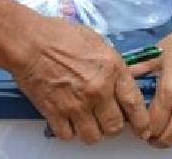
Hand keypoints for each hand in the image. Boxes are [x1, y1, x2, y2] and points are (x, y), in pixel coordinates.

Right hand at [12, 17, 150, 143]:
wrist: (28, 41)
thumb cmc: (59, 35)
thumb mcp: (95, 41)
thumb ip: (112, 64)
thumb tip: (122, 80)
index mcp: (112, 69)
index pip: (135, 105)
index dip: (141, 122)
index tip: (142, 130)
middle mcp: (98, 90)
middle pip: (114, 127)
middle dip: (112, 126)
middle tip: (105, 119)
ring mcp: (76, 104)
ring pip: (93, 136)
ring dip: (91, 130)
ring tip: (84, 120)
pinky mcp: (55, 113)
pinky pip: (68, 136)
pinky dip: (68, 131)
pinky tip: (66, 119)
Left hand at [128, 20, 171, 148]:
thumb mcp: (158, 53)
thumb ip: (139, 69)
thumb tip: (123, 77)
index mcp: (168, 92)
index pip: (152, 126)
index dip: (143, 129)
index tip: (139, 125)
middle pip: (167, 140)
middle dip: (156, 139)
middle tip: (151, 131)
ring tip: (168, 129)